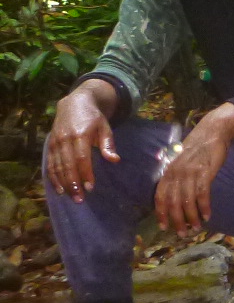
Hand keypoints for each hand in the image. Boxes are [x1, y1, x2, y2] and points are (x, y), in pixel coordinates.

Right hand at [45, 82, 119, 202]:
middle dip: (73, 183)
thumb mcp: (105, 128)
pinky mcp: (50, 144)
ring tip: (71, 197)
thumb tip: (114, 160)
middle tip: (80, 199)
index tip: (91, 187)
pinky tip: (59, 188)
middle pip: (67, 165)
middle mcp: (64, 139)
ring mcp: (55, 142)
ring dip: (63, 183)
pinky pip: (49, 163)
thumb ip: (108, 144)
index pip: (82, 158)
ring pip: (57, 166)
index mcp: (80, 135)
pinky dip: (53, 177)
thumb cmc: (94, 118)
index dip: (85, 173)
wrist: (75, 103)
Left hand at [154, 104, 233, 233]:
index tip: (164, 226)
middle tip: (183, 234)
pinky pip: (202, 194)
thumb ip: (177, 176)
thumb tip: (176, 196)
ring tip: (196, 228)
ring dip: (192, 218)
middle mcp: (176, 173)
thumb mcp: (181, 162)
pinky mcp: (204, 172)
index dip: (161, 213)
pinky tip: (207, 216)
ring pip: (187, 201)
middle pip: (173, 203)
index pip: (160, 197)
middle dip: (177, 221)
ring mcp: (190, 173)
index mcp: (168, 172)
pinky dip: (204, 207)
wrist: (212, 132)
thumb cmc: (197, 148)